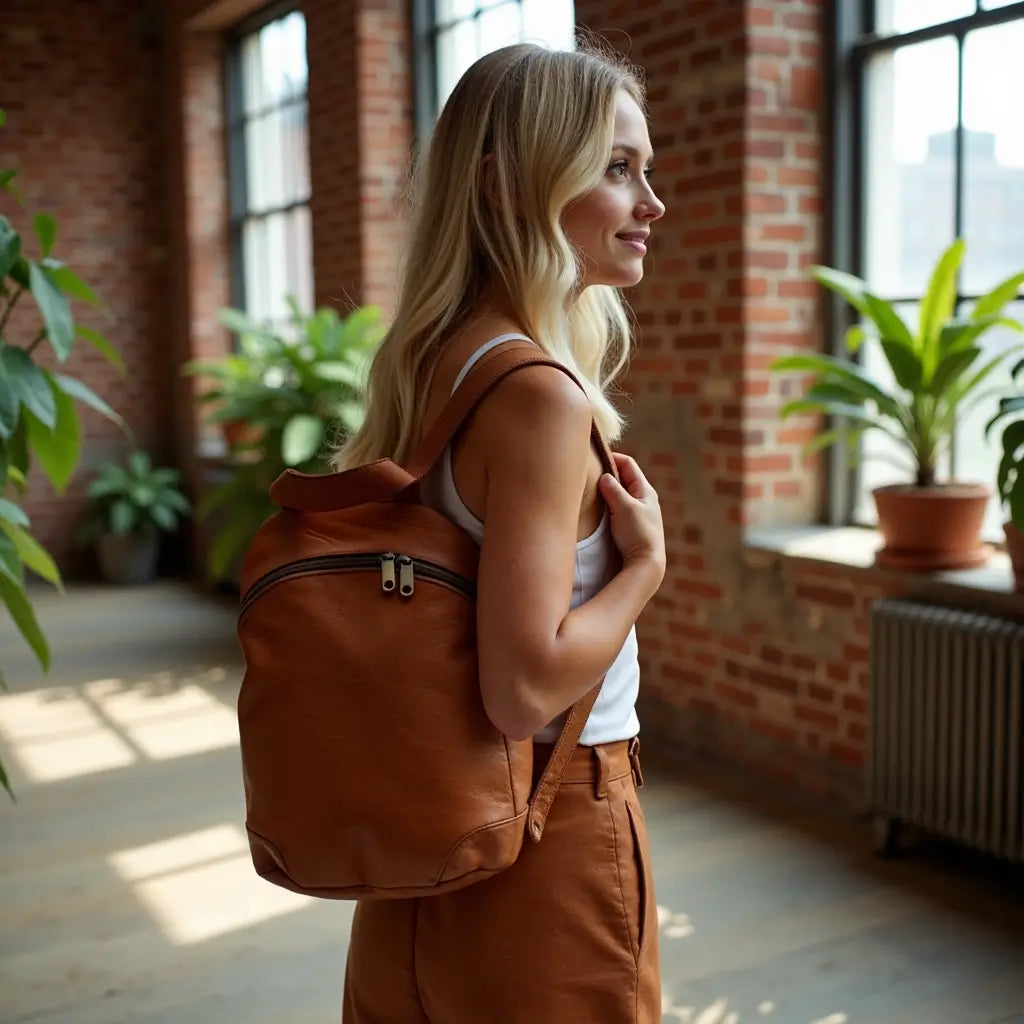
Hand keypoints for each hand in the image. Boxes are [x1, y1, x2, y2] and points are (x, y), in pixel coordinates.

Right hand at [598, 453, 665, 581]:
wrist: (646, 563)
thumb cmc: (638, 534)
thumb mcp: (625, 508)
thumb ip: (614, 490)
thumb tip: (604, 476)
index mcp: (645, 491)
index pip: (628, 464)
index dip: (612, 458)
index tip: (594, 458)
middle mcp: (643, 499)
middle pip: (623, 478)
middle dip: (607, 473)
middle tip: (589, 472)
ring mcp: (637, 512)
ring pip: (619, 493)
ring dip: (606, 489)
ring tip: (591, 489)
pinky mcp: (631, 525)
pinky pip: (617, 506)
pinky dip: (607, 502)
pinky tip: (598, 507)